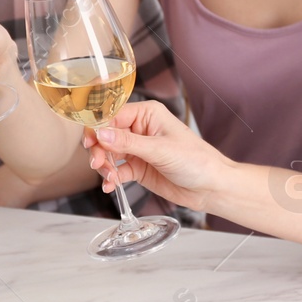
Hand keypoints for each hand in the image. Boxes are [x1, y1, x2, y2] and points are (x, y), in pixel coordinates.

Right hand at [83, 100, 233, 212]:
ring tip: (107, 176)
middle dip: (100, 149)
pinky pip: (118, 170)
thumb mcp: (160, 150)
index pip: (113, 115)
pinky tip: (111, 186)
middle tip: (98, 163)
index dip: (98, 128)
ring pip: (109, 153)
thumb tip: (100, 134)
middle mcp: (140, 129)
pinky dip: (111, 178)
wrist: (211, 187)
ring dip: (104, 165)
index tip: (90, 142)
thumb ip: (128, 143)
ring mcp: (139, 150)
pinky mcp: (139, 168)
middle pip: (107, 135)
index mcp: (147, 114)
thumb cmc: (196, 161)